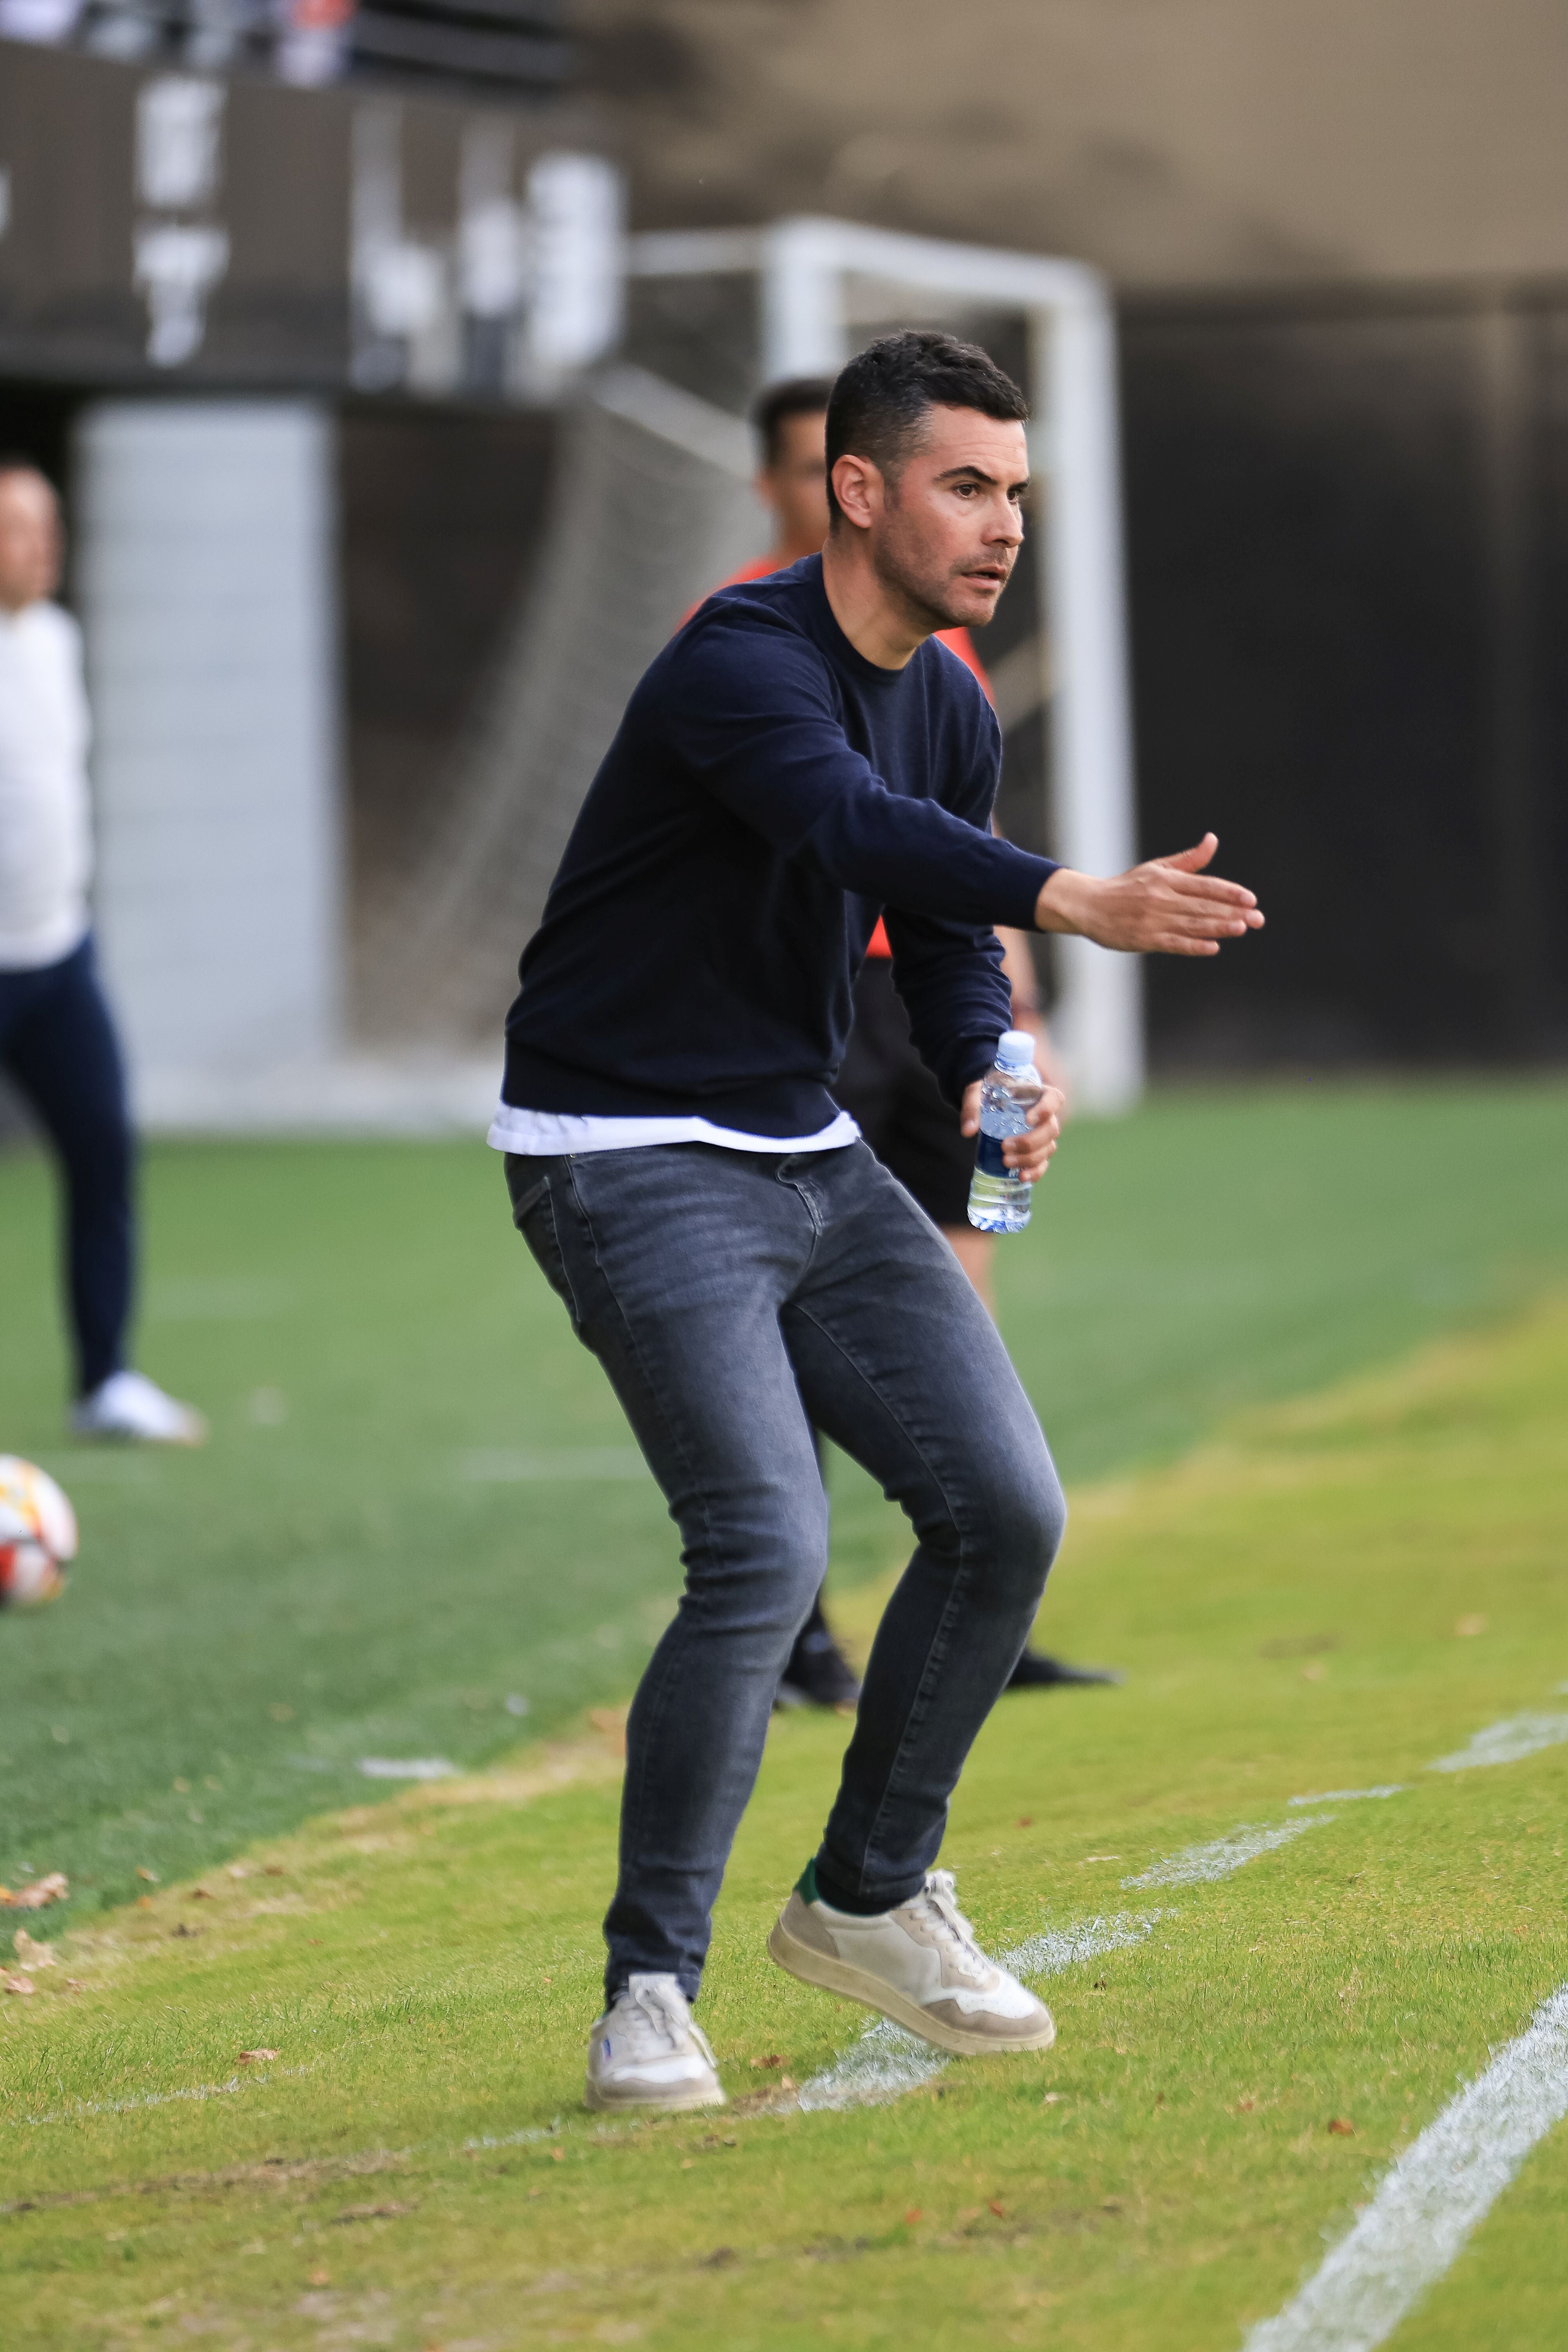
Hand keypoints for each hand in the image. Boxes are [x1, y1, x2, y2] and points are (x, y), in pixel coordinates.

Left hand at [960, 1079, 1063, 1181]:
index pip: (1054, 1099)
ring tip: (1006, 1161)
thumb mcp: (977, 1093)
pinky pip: (1043, 1163)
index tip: (1027, 1120)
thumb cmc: (988, 1094)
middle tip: (1005, 1146)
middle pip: (1051, 1129)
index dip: (1046, 1110)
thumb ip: (972, 1107)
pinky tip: (1021, 1176)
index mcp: (1038, 1094)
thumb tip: (968, 1131)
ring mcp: (1044, 1135)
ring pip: (1048, 1148)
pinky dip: (1035, 1172)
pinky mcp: (1038, 1151)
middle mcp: (1046, 1115)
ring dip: (1029, 1158)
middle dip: (1029, 1142)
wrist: (989, 1104)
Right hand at [1034, 834, 1262, 955]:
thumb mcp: (1157, 868)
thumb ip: (1189, 860)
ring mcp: (1153, 919)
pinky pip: (1173, 943)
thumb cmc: (1126, 887)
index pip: (1205, 885)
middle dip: (1233, 912)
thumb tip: (1213, 839)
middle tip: (1259, 919)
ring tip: (1242, 928)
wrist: (1088, 905)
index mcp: (1167, 879)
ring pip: (1192, 924)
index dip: (1230, 892)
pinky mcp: (1144, 939)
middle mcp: (1162, 898)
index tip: (1251, 899)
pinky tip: (1212, 947)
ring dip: (1219, 926)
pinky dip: (1193, 945)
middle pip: (1203, 905)